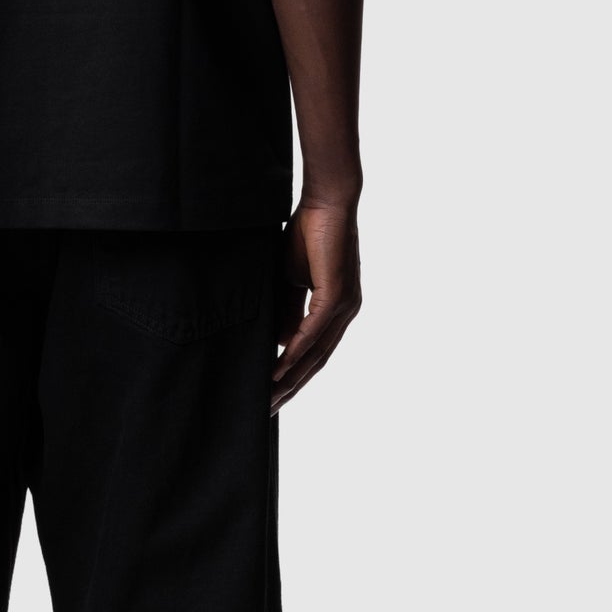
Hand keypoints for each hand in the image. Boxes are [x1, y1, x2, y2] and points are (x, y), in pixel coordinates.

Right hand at [272, 197, 361, 416]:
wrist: (326, 201)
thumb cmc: (308, 233)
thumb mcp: (291, 279)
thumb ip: (287, 309)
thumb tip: (278, 342)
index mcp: (335, 310)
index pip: (314, 352)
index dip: (293, 376)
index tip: (271, 394)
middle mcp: (344, 314)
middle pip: (316, 362)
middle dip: (290, 388)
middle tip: (266, 410)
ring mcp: (344, 307)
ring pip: (316, 354)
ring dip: (291, 379)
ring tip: (268, 398)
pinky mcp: (337, 297)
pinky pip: (313, 334)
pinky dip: (294, 355)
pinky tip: (277, 370)